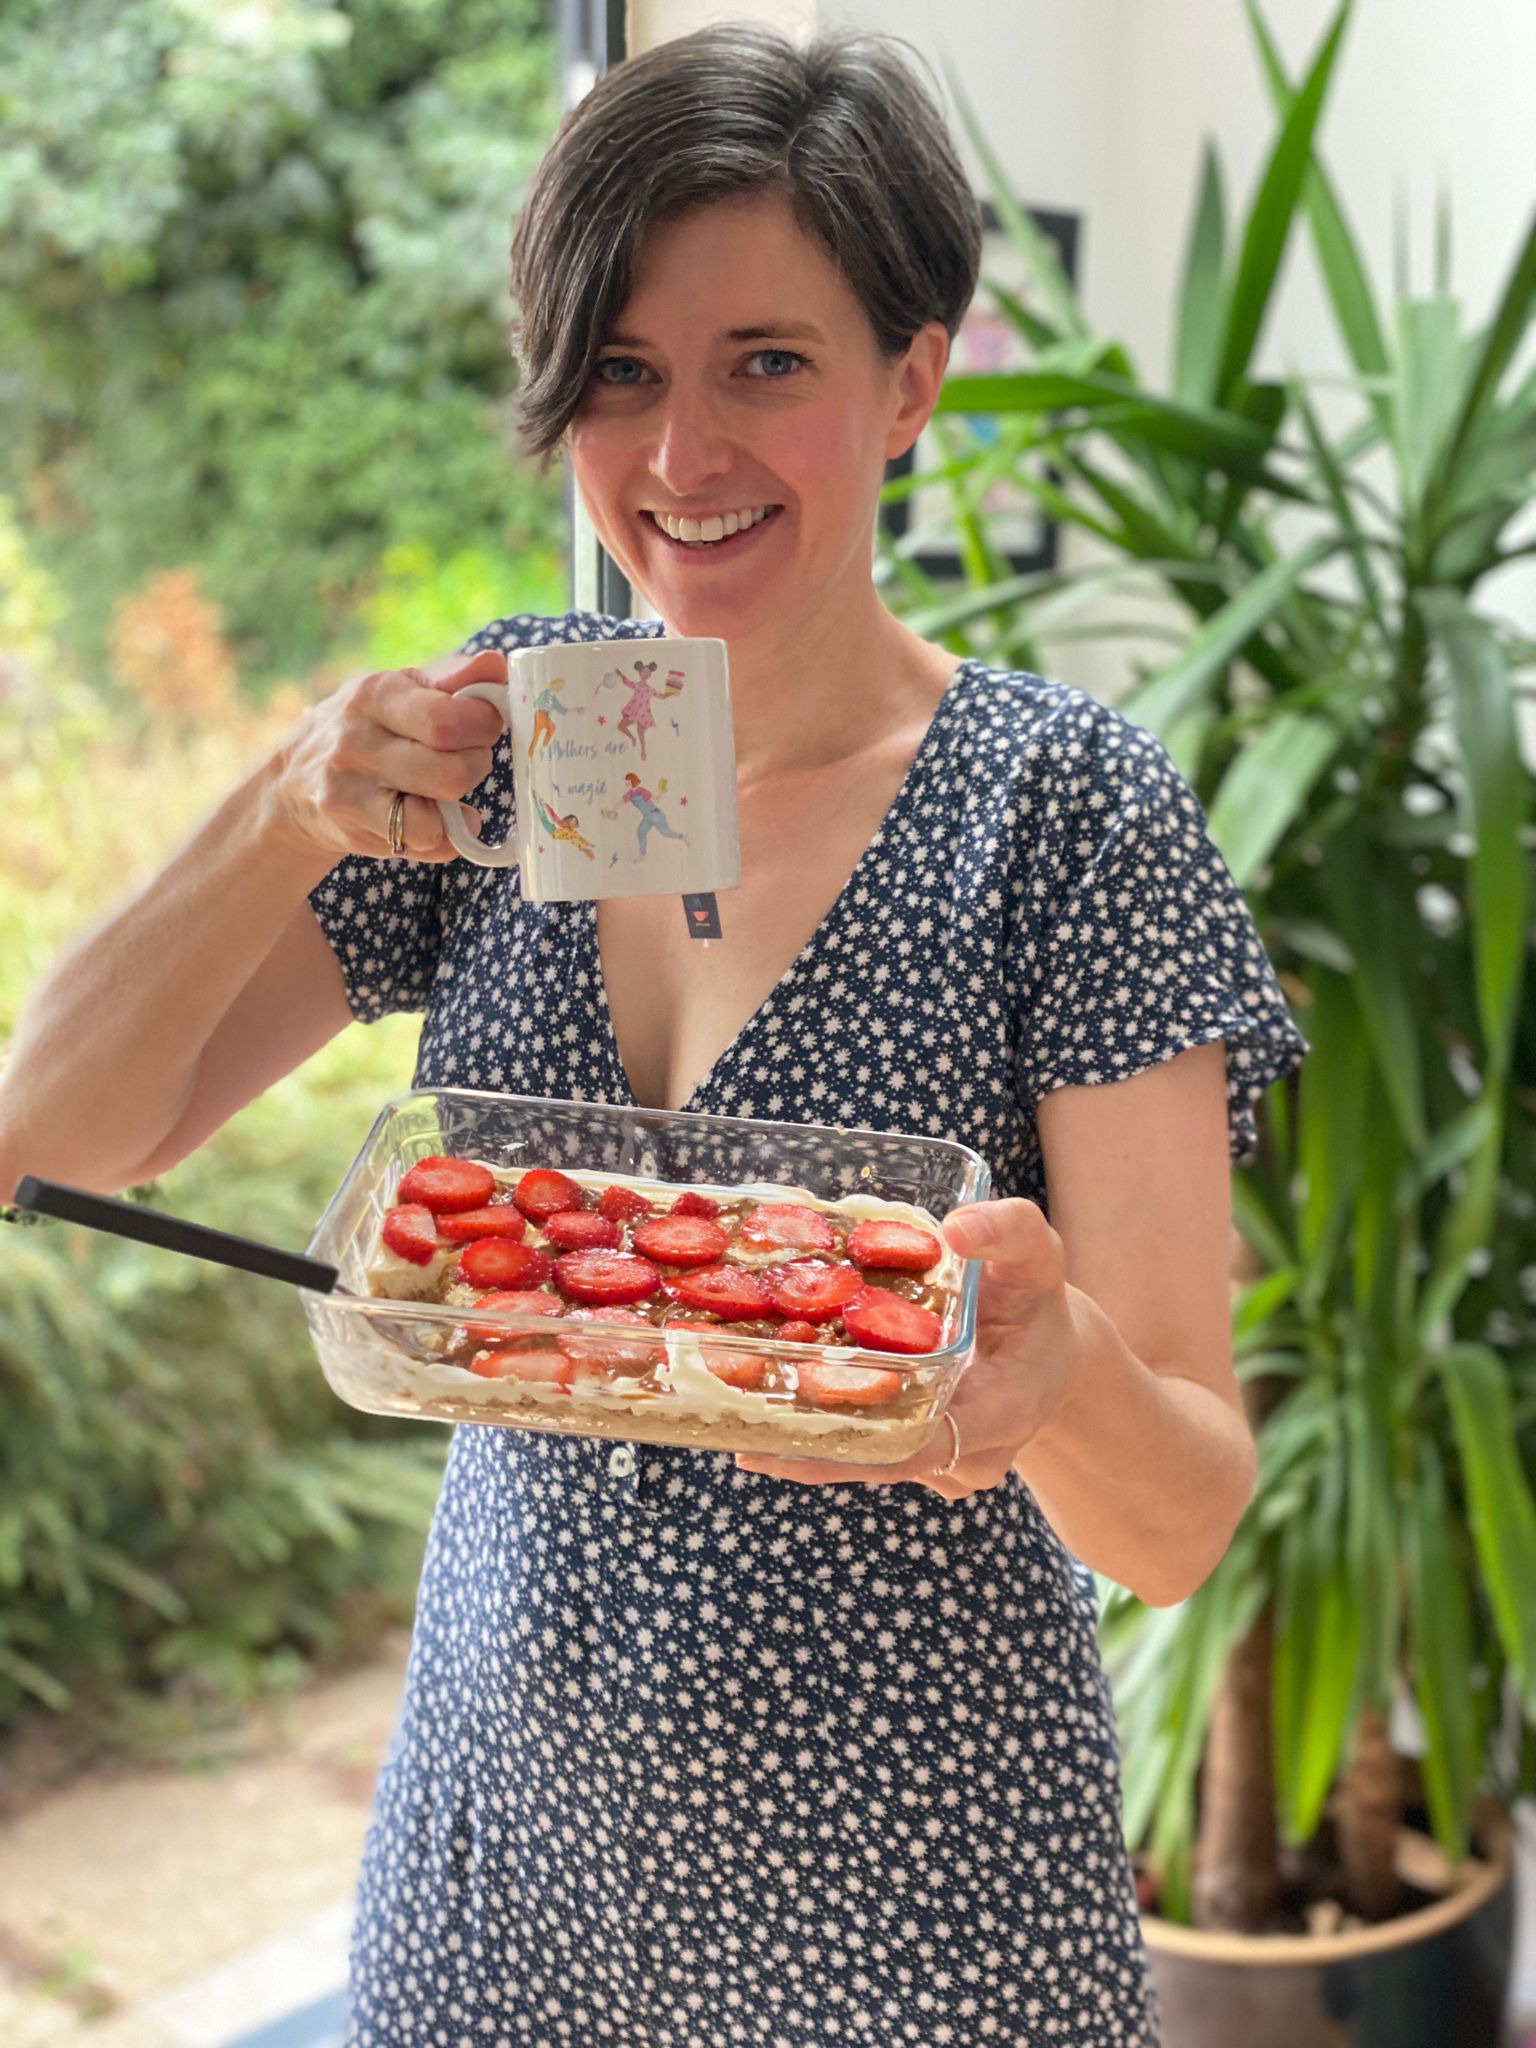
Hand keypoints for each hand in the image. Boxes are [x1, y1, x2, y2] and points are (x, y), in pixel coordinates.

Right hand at [266, 648, 508, 861]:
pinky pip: (426, 842)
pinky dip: (441, 836)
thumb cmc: (367, 729)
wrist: (293, 781)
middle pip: (452, 770)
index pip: (449, 719)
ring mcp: (349, 787)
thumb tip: (497, 664)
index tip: (484, 725)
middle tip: (466, 758)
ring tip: (442, 789)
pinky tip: (430, 818)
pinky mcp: (351, 827)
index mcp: (376, 693)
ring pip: (437, 815)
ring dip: (456, 804)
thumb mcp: (402, 692)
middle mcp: (356, 740)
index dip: (484, 725)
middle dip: (476, 765)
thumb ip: (453, 680)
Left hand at [734, 1198, 1076, 1499]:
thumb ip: (1007, 1231)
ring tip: (728, 1413)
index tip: (799, 1420)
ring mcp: (944, 1468)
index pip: (932, 1439)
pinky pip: (866, 1450)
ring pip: (867, 1460)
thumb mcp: (1037, 1256)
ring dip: (803, 1440)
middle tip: (736, 1422)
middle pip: (882, 1459)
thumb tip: (957, 1226)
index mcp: (1007, 1408)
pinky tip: (756, 1409)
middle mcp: (974, 1453)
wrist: (1047, 1351)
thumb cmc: (1036, 1300)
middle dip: (809, 1445)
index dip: (865, 1435)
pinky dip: (818, 1430)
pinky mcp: (917, 1461)